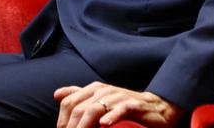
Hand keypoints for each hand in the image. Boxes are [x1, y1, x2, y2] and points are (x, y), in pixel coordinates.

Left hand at [55, 83, 177, 127]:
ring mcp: (119, 96)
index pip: (69, 102)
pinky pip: (120, 109)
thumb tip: (57, 94)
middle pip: (79, 108)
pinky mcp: (133, 105)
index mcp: (94, 88)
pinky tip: (104, 124)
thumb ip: (79, 95)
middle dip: (71, 127)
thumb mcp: (100, 99)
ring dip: (84, 126)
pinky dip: (111, 116)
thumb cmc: (124, 105)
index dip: (62, 120)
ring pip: (95, 108)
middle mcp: (104, 90)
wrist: (156, 107)